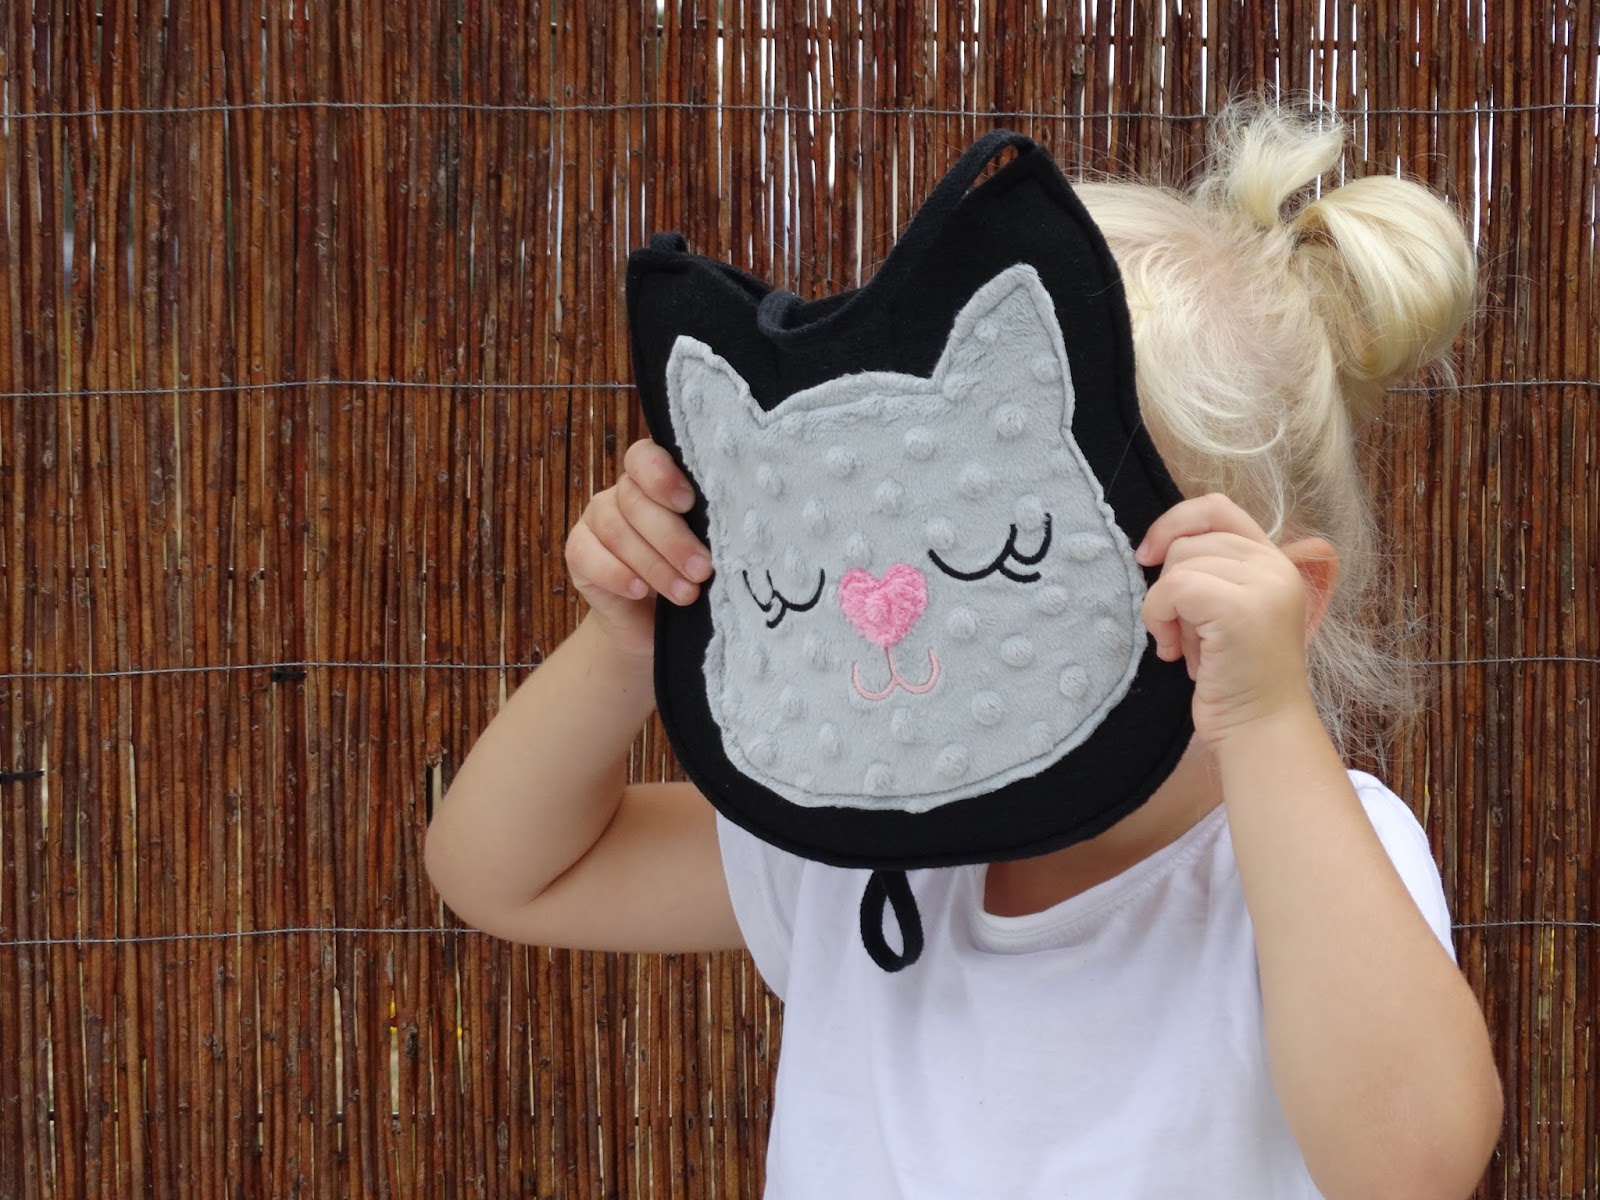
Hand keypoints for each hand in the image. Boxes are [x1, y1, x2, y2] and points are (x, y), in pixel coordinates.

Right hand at [565, 439, 712, 659]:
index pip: (645, 458)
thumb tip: (736, 533)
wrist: (650, 623)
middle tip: (702, 570)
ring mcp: (596, 520)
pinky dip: (617, 574)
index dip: (662, 477)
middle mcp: (622, 495)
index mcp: (655, 482)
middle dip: (673, 539)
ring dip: (654, 565)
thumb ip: (708, 532)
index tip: (689, 504)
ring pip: (617, 530)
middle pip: (636, 501)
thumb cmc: (686, 577)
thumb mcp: (702, 551)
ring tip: (686, 594)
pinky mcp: (578, 552)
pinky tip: (639, 591)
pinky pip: (589, 556)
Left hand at [1135, 494, 1329, 749]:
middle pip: (1189, 541)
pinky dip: (1159, 618)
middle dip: (1171, 587)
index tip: (1148, 557)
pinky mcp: (1241, 608)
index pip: (1216, 508)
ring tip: (1189, 647)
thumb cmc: (1234, 679)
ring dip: (1167, 609)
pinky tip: (1174, 652)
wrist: (1260, 729)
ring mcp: (1263, 584)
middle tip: (1186, 634)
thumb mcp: (1225, 612)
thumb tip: (1157, 547)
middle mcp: (1276, 565)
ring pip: (1179, 564)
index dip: (1174, 523)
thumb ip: (1211, 574)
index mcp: (1275, 561)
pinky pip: (1173, 588)